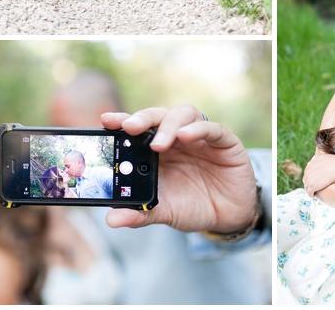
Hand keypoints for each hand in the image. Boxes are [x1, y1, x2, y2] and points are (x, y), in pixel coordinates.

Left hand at [100, 105, 257, 233]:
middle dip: (142, 118)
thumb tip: (111, 219)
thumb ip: (140, 213)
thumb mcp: (164, 212)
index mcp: (157, 149)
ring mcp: (200, 136)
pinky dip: (198, 129)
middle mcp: (177, 137)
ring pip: (182, 114)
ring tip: (158, 144)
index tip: (106, 120)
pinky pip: (211, 128)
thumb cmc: (192, 206)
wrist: (228, 217)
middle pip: (158, 115)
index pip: (138, 128)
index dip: (122, 120)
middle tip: (129, 127)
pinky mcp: (224, 141)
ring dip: (168, 125)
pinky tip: (186, 136)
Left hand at [303, 153, 334, 196]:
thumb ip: (321, 159)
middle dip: (309, 182)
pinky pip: (309, 192)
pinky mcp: (311, 185)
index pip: (308, 171)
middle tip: (314, 186)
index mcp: (311, 163)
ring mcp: (309, 178)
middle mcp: (308, 170)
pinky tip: (314, 196)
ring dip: (309, 189)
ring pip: (306, 185)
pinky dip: (311, 194)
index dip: (311, 176)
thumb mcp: (325, 157)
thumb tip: (324, 161)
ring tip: (313, 192)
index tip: (315, 180)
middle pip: (306, 178)